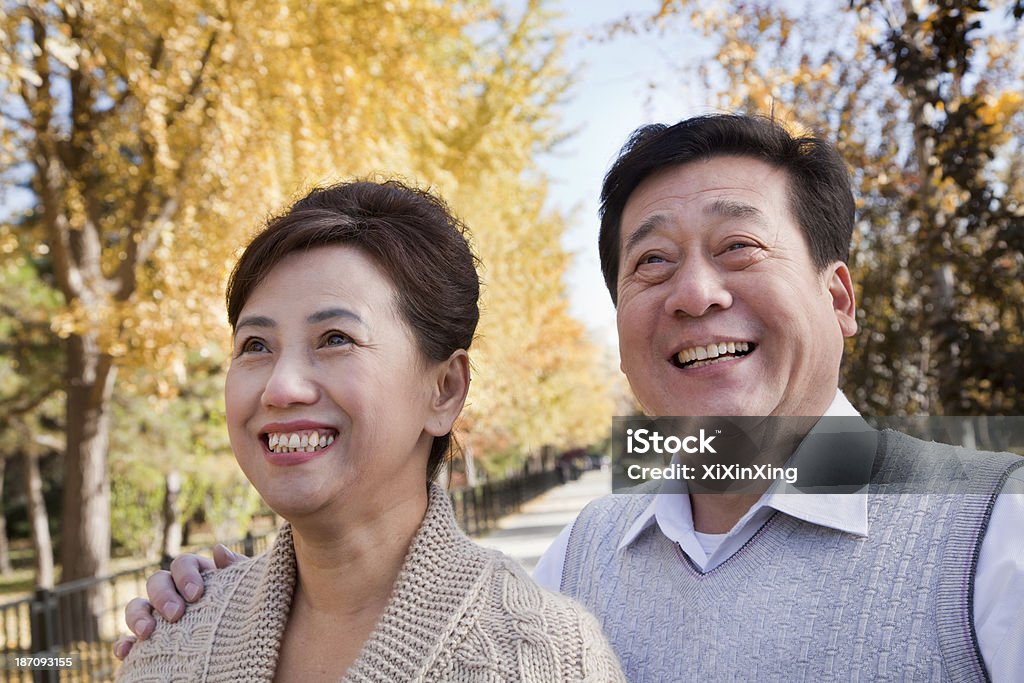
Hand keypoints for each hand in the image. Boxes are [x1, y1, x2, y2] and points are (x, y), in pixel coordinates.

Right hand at [114, 545, 244, 659]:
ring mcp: (157, 615)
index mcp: (197, 575)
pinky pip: (127, 640)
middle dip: (163, 596)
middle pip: (157, 581)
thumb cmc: (242, 609)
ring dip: (138, 616)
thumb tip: (218, 549)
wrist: (240, 644)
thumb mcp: (243, 589)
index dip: (186, 575)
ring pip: (137, 606)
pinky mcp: (147, 641)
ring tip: (147, 633)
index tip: (197, 594)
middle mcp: (174, 591)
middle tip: (176, 614)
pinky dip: (123, 644)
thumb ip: (235, 570)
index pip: (183, 563)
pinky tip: (125, 652)